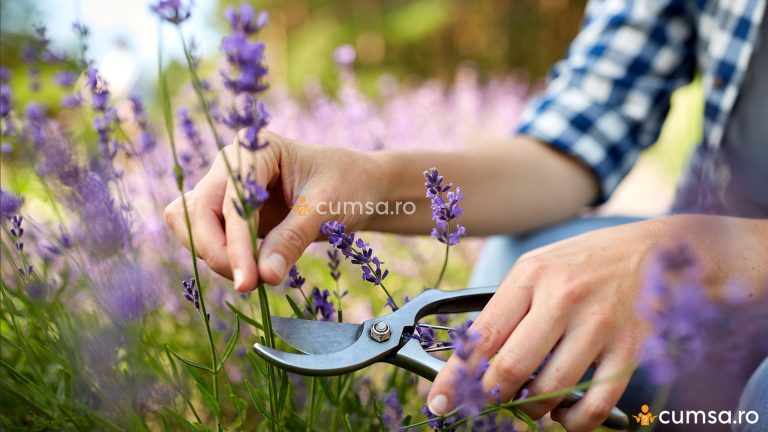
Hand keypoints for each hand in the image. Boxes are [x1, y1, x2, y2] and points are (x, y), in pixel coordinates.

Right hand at [164, 130, 388, 291]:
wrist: (360, 188)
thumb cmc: (349, 187)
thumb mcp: (326, 210)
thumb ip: (292, 240)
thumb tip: (263, 276)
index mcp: (257, 148)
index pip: (231, 199)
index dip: (235, 242)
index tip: (248, 281)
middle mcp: (233, 163)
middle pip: (196, 210)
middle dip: (216, 250)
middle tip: (248, 284)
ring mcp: (226, 187)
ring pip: (192, 224)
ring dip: (214, 255)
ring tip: (254, 277)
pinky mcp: (228, 212)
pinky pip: (204, 236)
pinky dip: (220, 256)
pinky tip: (250, 270)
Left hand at [427, 220, 659, 430]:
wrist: (656, 251)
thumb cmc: (586, 262)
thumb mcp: (539, 267)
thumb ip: (507, 307)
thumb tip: (473, 358)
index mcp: (531, 275)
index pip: (482, 336)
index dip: (455, 376)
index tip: (439, 401)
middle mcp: (563, 298)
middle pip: (511, 369)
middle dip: (492, 397)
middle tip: (489, 403)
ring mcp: (599, 324)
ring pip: (550, 391)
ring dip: (531, 410)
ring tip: (530, 404)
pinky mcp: (630, 349)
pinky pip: (594, 404)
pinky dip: (573, 422)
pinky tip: (564, 414)